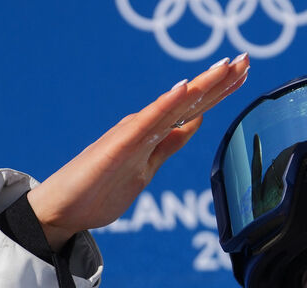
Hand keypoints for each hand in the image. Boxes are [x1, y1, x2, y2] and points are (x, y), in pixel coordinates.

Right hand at [27, 54, 249, 249]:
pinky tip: (185, 87)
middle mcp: (145, 127)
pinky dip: (168, 103)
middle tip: (246, 58)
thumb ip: (169, 144)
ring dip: (201, 85)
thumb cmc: (99, 190)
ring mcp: (133, 134)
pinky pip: (149, 122)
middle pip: (190, 101)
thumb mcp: (148, 168)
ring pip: (175, 105)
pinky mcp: (120, 146)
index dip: (220, 90)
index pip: (194, 108)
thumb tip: (195, 122)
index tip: (243, 71)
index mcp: (153, 134)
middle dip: (219, 80)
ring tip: (225, 66)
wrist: (61, 210)